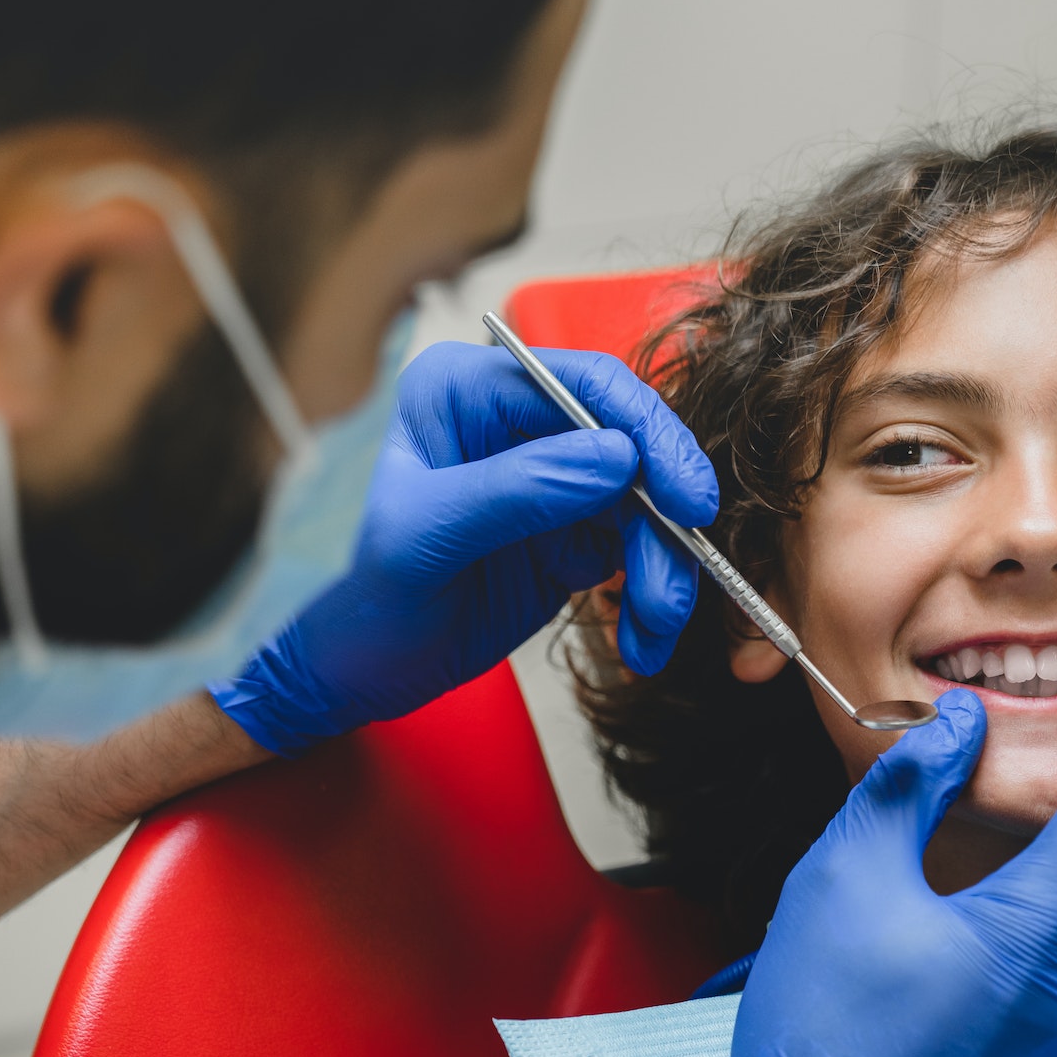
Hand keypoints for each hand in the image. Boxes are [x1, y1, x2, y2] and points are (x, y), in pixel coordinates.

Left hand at [212, 341, 717, 753]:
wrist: (370, 672)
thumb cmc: (375, 599)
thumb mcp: (429, 538)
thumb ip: (517, 489)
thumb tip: (617, 458)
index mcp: (470, 389)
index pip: (584, 384)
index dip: (647, 433)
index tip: (685, 497)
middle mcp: (520, 422)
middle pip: (633, 446)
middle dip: (663, 521)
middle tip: (680, 580)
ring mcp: (556, 477)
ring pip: (647, 507)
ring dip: (664, 571)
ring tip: (654, 630)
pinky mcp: (578, 532)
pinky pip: (641, 553)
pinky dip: (652, 599)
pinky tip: (641, 644)